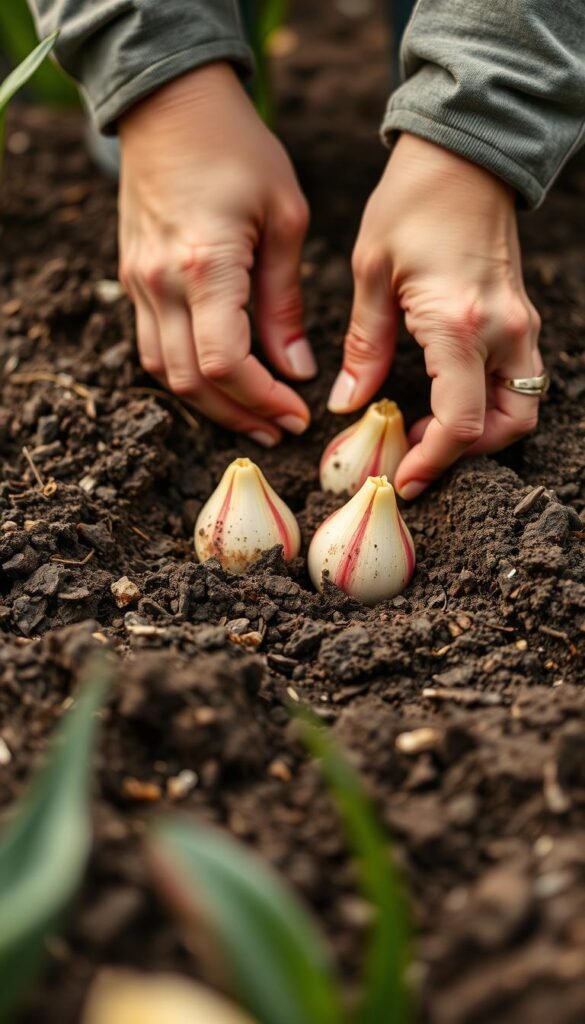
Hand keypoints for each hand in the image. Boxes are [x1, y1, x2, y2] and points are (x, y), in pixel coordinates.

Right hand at [118, 63, 315, 446]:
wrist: (170, 105)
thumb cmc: (239, 150)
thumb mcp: (285, 219)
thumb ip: (285, 301)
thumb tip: (296, 369)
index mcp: (206, 266)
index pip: (225, 362)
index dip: (261, 399)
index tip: (296, 412)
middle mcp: (162, 283)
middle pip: (192, 382)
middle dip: (240, 414)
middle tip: (281, 426)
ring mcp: (140, 284)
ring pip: (165, 374)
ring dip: (210, 405)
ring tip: (254, 414)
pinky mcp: (132, 280)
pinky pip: (152, 347)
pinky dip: (186, 375)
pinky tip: (220, 379)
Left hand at [329, 133, 541, 498]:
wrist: (464, 152)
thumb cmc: (411, 203)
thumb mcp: (372, 273)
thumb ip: (366, 346)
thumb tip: (349, 404)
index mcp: (460, 325)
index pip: (460, 424)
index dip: (432, 463)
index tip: (402, 478)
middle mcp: (504, 332)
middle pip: (508, 426)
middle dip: (465, 453)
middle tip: (416, 452)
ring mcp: (521, 325)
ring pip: (523, 407)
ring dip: (483, 431)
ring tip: (429, 428)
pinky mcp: (521, 317)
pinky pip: (519, 380)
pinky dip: (490, 403)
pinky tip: (446, 395)